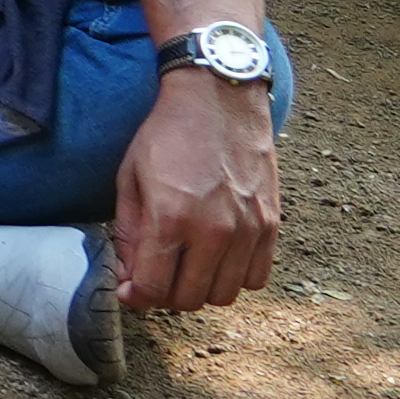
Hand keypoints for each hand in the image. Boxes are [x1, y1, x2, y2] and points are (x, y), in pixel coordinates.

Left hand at [110, 66, 280, 309]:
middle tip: (156, 276)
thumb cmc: (166, 135)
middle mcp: (214, 230)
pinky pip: (256, 278)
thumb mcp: (129, 178)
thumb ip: (128, 234)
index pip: (154, 289)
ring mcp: (248, 229)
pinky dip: (235, 277)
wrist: (218, 99)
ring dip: (201, 289)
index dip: (137, 297)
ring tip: (187, 265)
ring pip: (225, 295)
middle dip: (165, 295)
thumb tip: (129, 278)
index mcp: (171, 218)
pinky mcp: (271, 224)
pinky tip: (218, 257)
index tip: (130, 291)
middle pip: (189, 299)